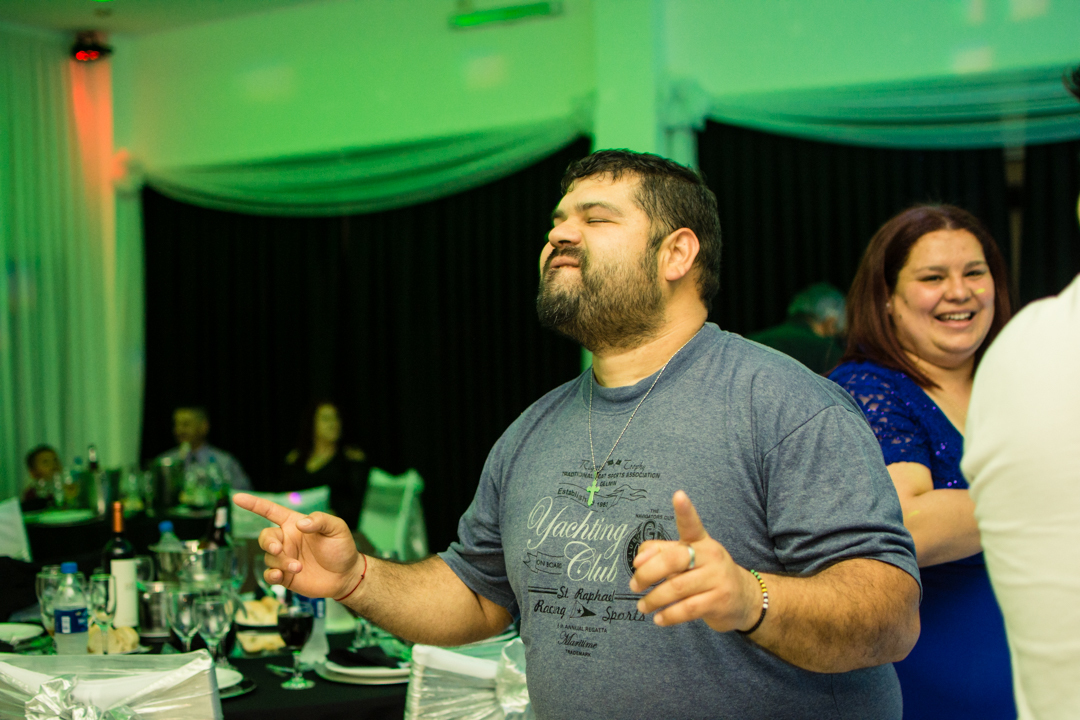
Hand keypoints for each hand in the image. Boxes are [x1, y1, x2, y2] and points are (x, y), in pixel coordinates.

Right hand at [233, 493, 364, 598]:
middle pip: (265, 537)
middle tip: (280, 549)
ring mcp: (284, 558)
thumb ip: (320, 521)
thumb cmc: (341, 547)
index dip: (254, 504)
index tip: (237, 498)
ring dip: (281, 562)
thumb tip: (301, 524)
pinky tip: (280, 576)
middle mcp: (286, 540)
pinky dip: (271, 575)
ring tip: (299, 567)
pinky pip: (269, 575)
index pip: (270, 511)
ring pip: (269, 557)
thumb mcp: (336, 528)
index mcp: (294, 524)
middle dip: (269, 542)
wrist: (346, 575)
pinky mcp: (285, 576)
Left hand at [630, 490, 760, 631]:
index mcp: (701, 542)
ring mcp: (717, 578)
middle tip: (634, 585)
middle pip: (673, 560)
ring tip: (642, 606)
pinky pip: (688, 609)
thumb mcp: (688, 558)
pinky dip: (669, 615)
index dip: (685, 510)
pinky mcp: (720, 601)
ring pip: (677, 588)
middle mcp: (711, 556)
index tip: (678, 496)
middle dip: (648, 573)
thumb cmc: (707, 574)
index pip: (691, 524)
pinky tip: (659, 618)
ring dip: (654, 599)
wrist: (744, 599)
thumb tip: (638, 559)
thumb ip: (660, 553)